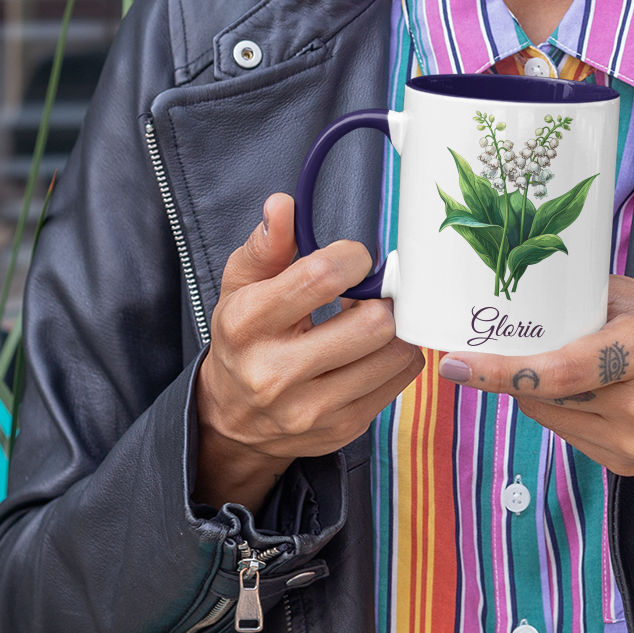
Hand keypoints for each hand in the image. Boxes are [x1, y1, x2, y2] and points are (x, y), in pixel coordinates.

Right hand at [194, 193, 423, 513]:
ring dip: (394, 328)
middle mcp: (276, 373)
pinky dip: (397, 356)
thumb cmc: (244, 341)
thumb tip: (283, 205)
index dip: (353, 258)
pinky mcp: (344, 428)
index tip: (353, 260)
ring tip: (370, 321)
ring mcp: (313, 408)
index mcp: (248, 324)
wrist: (232, 420)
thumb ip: (265, 245)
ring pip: (395, 353)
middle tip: (370, 293)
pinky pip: (401, 380)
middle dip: (381, 298)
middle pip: (372, 323)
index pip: (321, 277)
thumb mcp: (241, 287)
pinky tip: (373, 349)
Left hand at [437, 276, 633, 506]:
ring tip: (544, 362)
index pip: (558, 371)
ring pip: (550, 418)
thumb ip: (590, 299)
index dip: (500, 369)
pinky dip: (560, 410)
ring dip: (535, 392)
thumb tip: (526, 291)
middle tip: (483, 345)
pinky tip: (577, 391)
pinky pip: (570, 435)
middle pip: (544, 396)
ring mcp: (633, 445)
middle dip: (509, 372)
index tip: (453, 361)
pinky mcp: (626, 468)